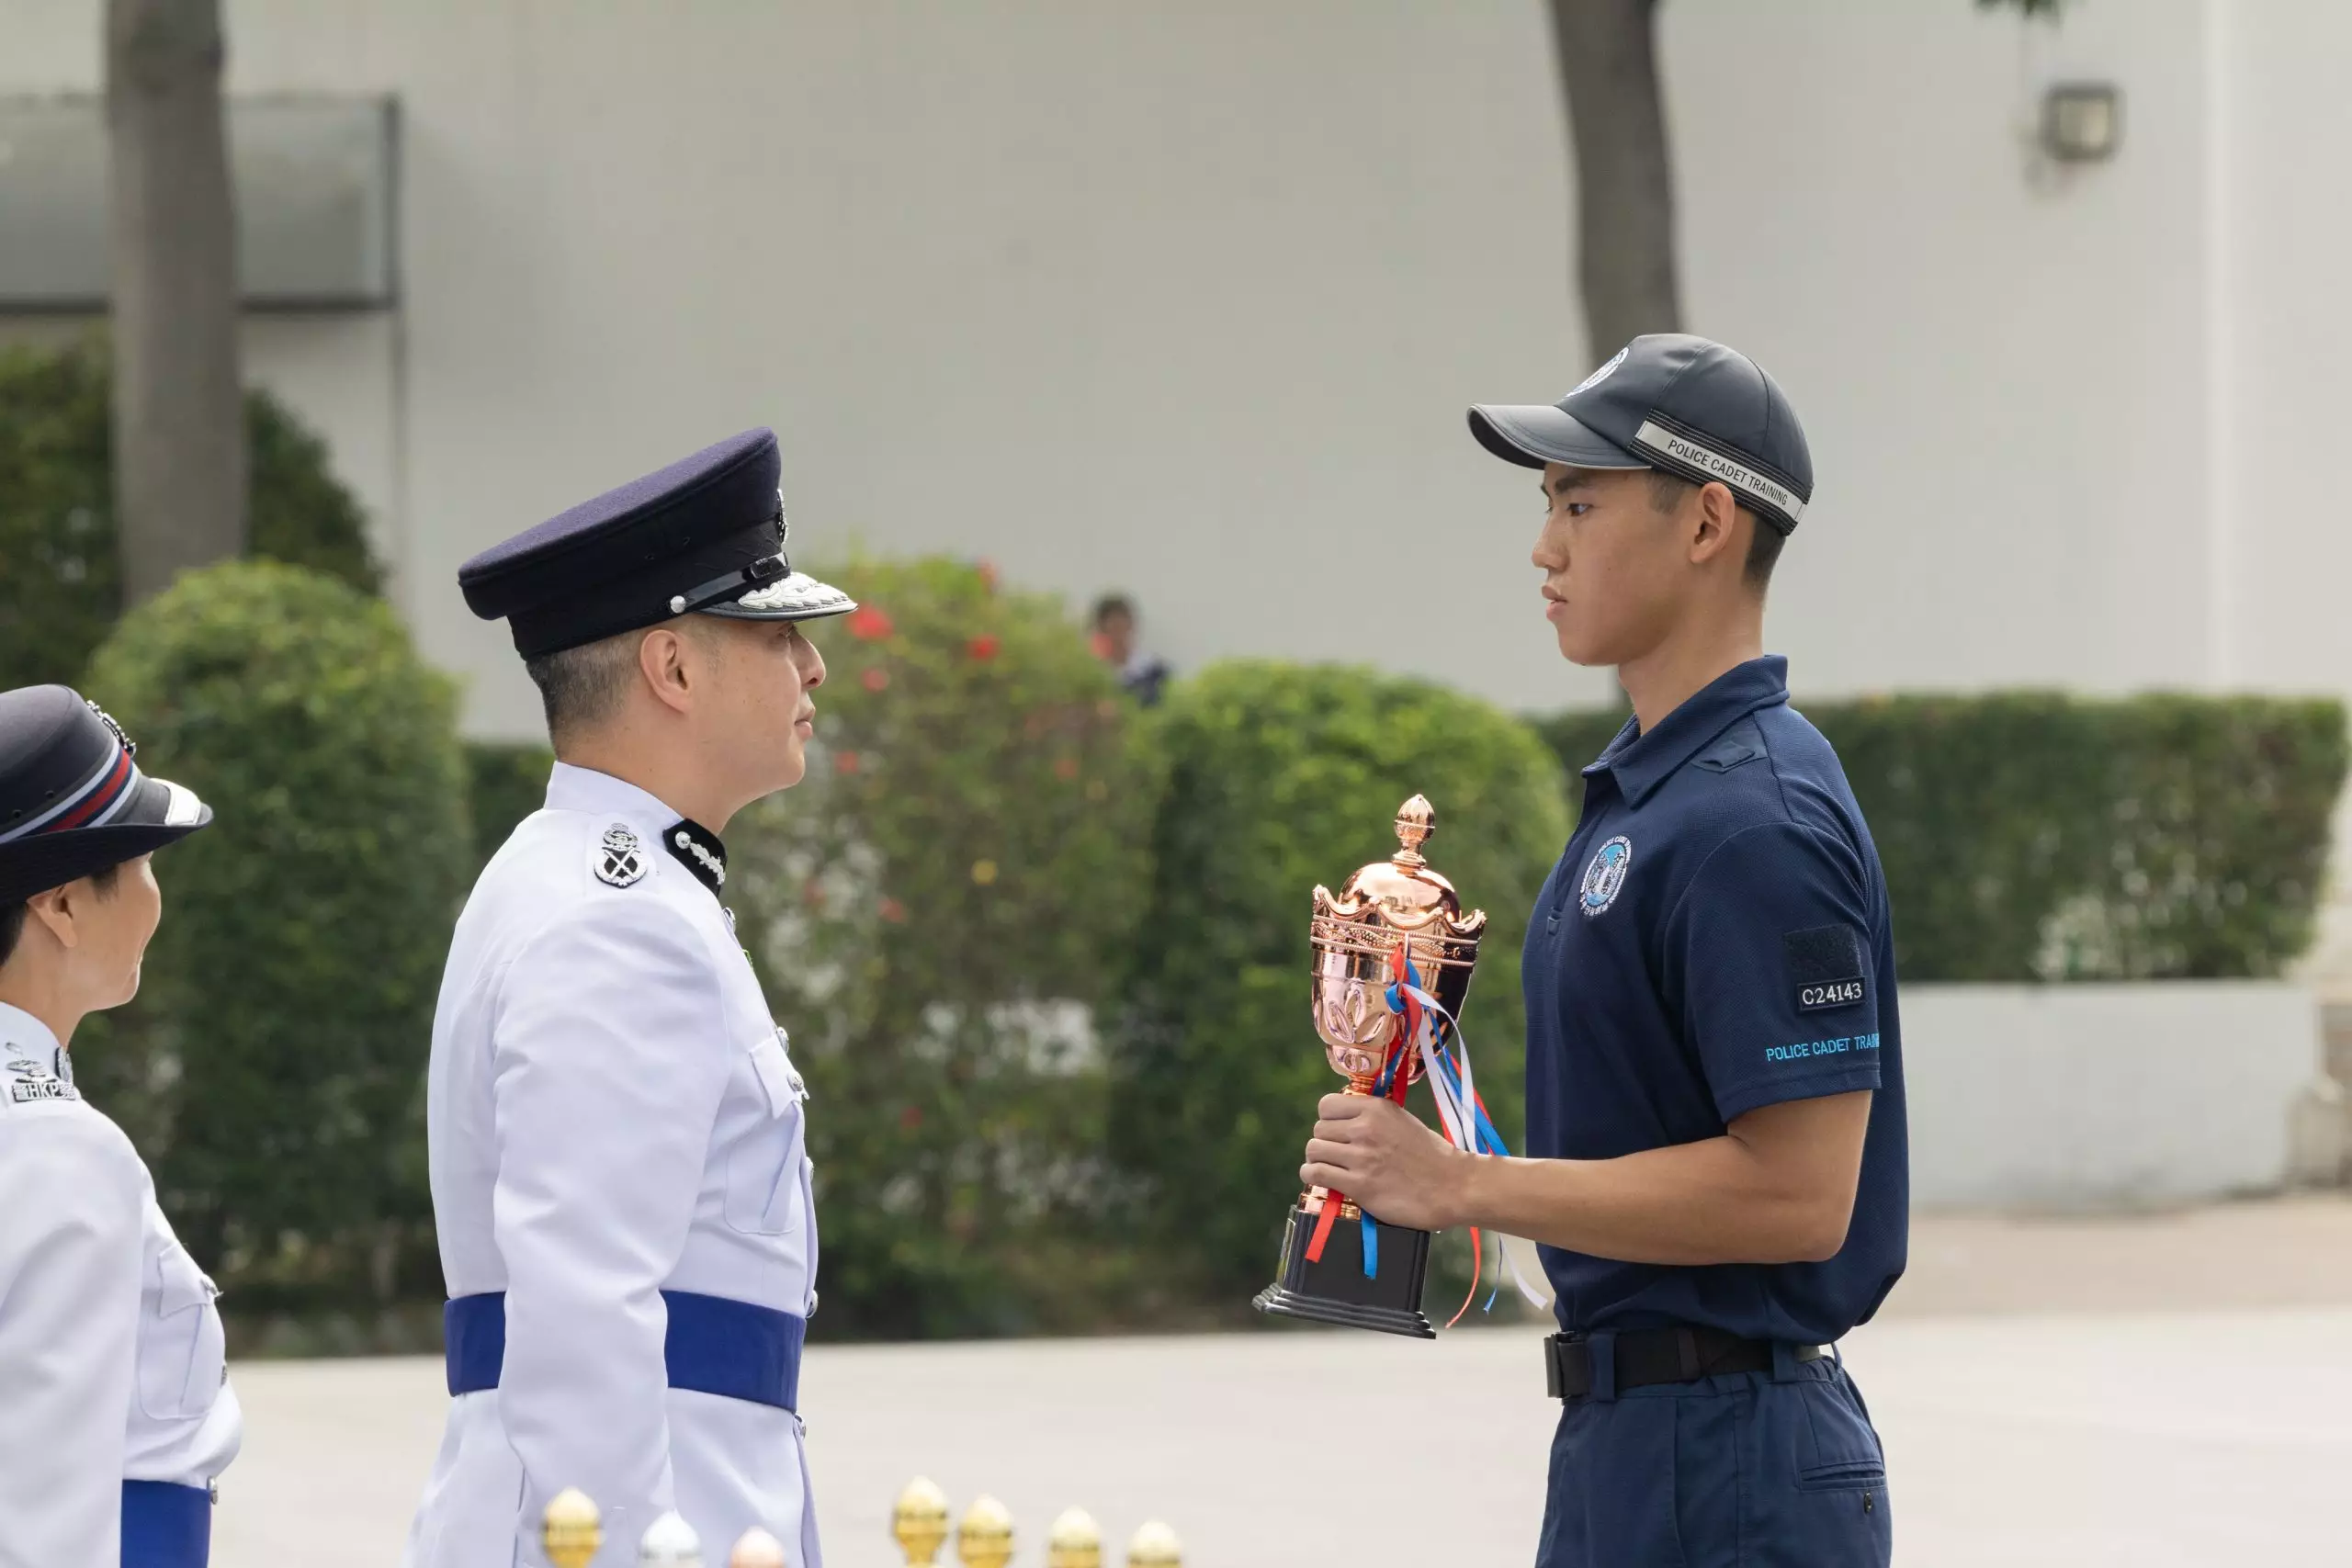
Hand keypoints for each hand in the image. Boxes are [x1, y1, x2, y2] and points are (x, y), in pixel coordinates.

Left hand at [1301, 1093, 1469, 1231]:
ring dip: (1318, 1161)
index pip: (1326, 1105)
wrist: (1453, 1187)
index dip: (1329, 1120)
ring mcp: (1362, 1157)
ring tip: (1331, 1168)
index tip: (1338, 1131)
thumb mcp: (1401, 1120)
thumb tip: (1340, 1119)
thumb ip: (1371, 1116)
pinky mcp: (1359, 1185)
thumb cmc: (1429, 1155)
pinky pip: (1316, 1174)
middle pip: (1318, 1130)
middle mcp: (1366, 1128)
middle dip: (1325, 1143)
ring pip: (1314, 1151)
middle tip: (1339, 1155)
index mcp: (1376, 1108)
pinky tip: (1324, 1181)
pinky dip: (1314, 1177)